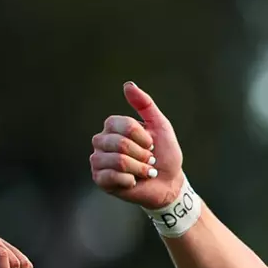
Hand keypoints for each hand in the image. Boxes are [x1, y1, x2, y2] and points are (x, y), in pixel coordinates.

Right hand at [90, 81, 185, 210]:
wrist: (169, 182)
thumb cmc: (164, 154)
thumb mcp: (160, 126)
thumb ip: (145, 105)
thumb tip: (128, 85)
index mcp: (113, 127)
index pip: (122, 125)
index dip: (142, 137)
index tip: (151, 144)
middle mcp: (101, 142)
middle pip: (119, 144)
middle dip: (142, 154)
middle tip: (149, 160)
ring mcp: (98, 161)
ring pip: (117, 161)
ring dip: (139, 168)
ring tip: (144, 171)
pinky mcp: (100, 179)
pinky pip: (111, 177)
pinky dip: (130, 180)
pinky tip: (134, 181)